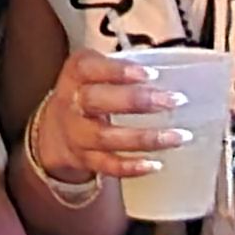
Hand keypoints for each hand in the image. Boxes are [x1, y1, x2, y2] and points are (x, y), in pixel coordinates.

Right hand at [35, 46, 186, 192]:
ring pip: (106, 137)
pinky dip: (131, 167)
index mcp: (75, 74)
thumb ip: (123, 66)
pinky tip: (156, 164)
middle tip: (172, 101)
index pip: (89, 68)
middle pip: (96, 101)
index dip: (119, 70)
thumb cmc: (87, 91)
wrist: (55, 131)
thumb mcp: (95, 70)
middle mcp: (71, 103)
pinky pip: (107, 166)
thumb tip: (172, 66)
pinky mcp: (85, 159)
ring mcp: (76, 134)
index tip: (151, 74)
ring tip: (179, 136)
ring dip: (145, 138)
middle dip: (136, 101)